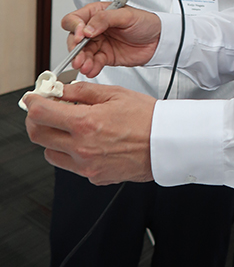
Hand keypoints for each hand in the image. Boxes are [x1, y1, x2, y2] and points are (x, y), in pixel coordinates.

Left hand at [24, 82, 155, 184]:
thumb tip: (62, 90)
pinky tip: (87, 140)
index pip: (41, 113)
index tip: (35, 97)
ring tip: (70, 126)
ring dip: (53, 137)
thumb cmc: (147, 118)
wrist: (167, 143)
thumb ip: (82, 91)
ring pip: (50, 152)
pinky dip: (71, 152)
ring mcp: (87, 165)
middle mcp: (83, 148)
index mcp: (86, 123)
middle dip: (36, 120)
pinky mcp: (95, 177)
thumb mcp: (114, 93)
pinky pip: (71, 165)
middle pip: (37, 135)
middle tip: (46, 110)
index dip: (33, 102)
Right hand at [62, 3, 161, 76]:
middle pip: (75, 39)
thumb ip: (105, 19)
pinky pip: (93, 63)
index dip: (75, 27)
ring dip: (81, 61)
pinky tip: (92, 70)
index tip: (81, 36)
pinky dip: (91, 68)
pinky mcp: (105, 57)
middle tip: (79, 57)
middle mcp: (95, 28)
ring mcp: (99, 43)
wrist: (159, 39)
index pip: (75, 19)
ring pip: (82, 53)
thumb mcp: (127, 15)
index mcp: (97, 13)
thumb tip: (88, 28)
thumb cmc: (146, 22)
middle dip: (75, 49)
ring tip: (85, 66)